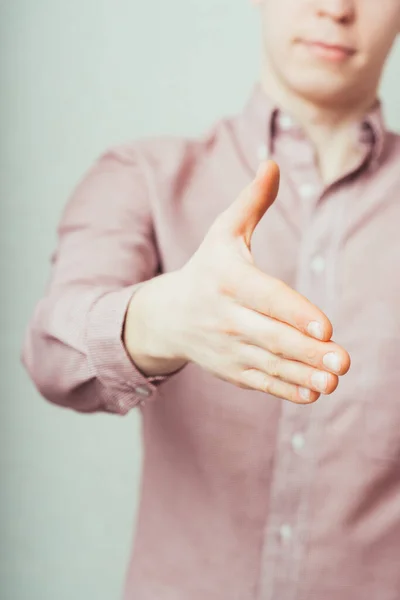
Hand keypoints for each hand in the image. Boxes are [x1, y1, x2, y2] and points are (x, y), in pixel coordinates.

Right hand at [126, 161, 350, 402]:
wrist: (168, 316)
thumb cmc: (206, 268)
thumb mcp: (222, 232)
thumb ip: (251, 201)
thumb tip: (272, 163)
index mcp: (226, 279)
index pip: (265, 296)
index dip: (295, 312)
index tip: (326, 326)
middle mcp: (224, 316)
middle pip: (270, 336)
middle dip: (307, 350)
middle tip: (343, 360)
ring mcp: (226, 346)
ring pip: (269, 363)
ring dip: (303, 373)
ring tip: (334, 380)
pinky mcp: (229, 368)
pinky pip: (259, 381)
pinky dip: (285, 389)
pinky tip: (312, 392)